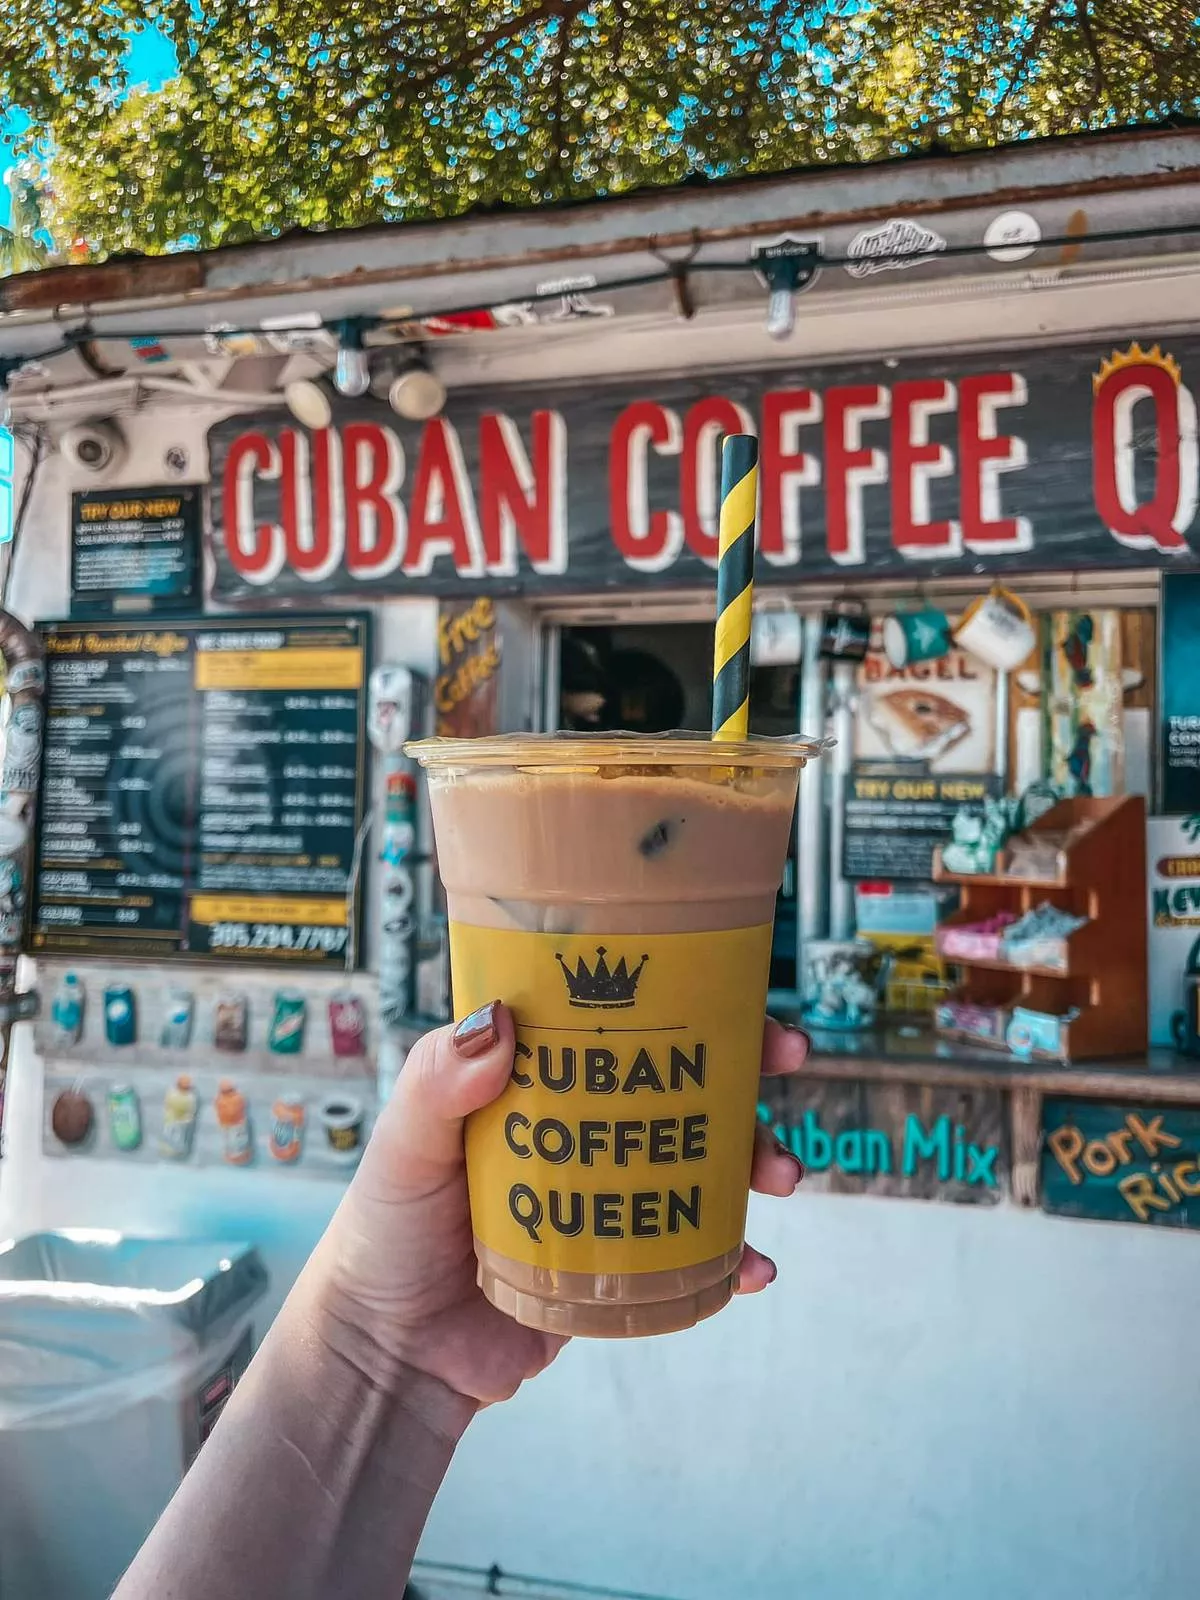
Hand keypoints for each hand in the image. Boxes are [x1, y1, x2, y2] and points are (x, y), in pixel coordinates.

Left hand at [307, 1004, 809, 1408]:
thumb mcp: (404, 1145)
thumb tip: (497, 1019)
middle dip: (746, 1069)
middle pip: (682, 1084)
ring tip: (779, 1175)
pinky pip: (695, 1255)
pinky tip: (756, 1267)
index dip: (683, 998)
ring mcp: (610, 1199)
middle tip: (782, 1061)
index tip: (735, 988)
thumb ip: (435, 1084)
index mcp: (541, 1082)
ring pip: (703, 1162)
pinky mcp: (623, 1270)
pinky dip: (735, 1258)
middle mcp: (584, 1130)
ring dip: (756, 1157)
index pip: (621, 1023)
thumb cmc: (386, 1230)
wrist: (390, 1353)